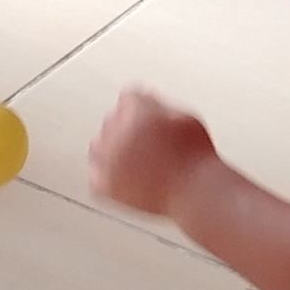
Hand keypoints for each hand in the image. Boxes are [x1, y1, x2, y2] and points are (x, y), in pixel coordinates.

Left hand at [88, 86, 216, 219]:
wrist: (192, 191)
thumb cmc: (193, 157)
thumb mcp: (185, 117)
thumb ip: (160, 105)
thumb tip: (148, 101)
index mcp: (135, 108)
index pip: (128, 98)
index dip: (142, 109)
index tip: (149, 119)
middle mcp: (115, 129)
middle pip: (113, 121)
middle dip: (128, 129)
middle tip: (148, 144)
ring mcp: (107, 157)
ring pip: (98, 146)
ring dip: (113, 150)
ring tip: (136, 161)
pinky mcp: (104, 183)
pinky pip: (96, 175)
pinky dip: (108, 177)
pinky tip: (126, 178)